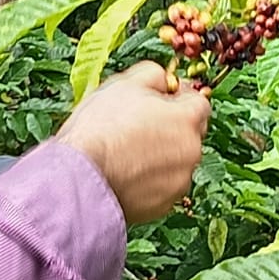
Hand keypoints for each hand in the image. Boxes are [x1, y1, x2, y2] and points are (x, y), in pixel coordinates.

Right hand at [55, 61, 209, 224]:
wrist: (79, 177)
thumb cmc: (99, 129)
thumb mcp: (124, 84)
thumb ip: (153, 75)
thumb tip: (163, 78)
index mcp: (187, 118)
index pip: (199, 103)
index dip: (178, 99)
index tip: (159, 101)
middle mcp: (192, 151)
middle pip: (189, 134)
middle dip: (170, 128)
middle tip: (138, 127)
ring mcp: (180, 181)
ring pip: (176, 162)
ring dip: (160, 156)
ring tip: (126, 153)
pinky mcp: (164, 204)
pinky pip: (163, 186)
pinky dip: (150, 181)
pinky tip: (125, 174)